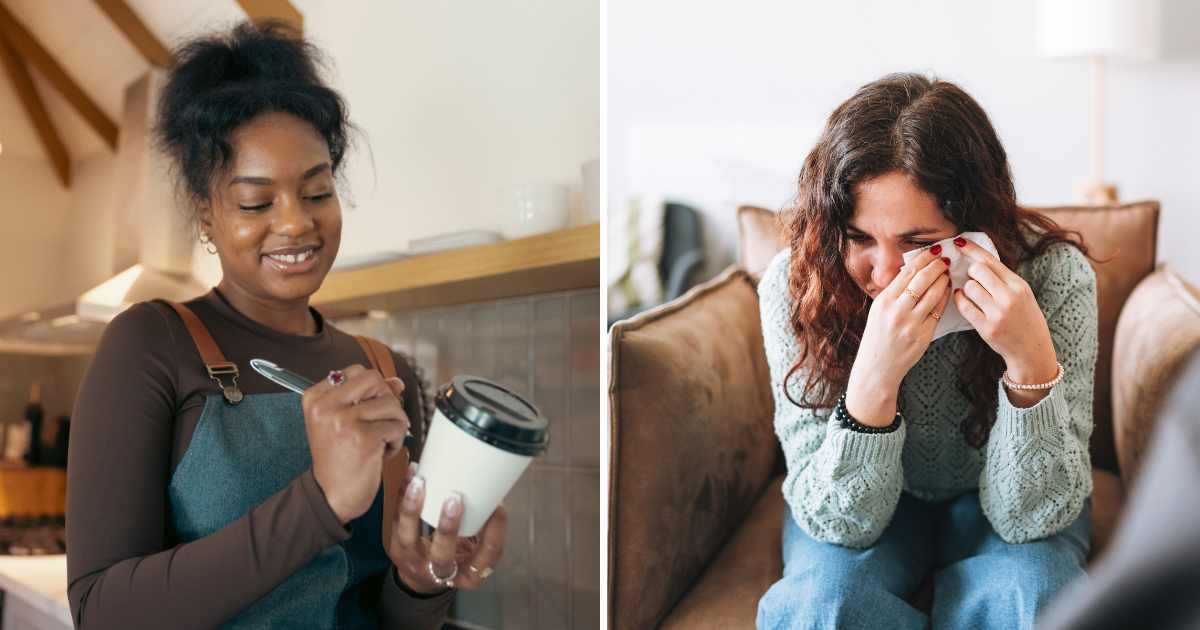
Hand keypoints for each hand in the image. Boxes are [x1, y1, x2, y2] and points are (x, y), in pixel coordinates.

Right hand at [303, 365, 410, 523]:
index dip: (371, 391)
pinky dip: (397, 441)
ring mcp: (344, 420)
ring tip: (379, 442)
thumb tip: (396, 382)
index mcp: (316, 397)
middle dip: (385, 402)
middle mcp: (326, 406)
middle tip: (378, 425)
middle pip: (375, 380)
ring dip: (394, 424)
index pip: (357, 371)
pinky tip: (381, 454)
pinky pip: (398, 426)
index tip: (366, 412)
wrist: (330, 496)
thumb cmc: (339, 459)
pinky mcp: (364, 437)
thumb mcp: (344, 421)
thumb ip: (367, 397)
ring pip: (391, 403)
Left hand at [386, 463, 506, 593]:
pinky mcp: (396, 548)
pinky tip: (409, 476)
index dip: (494, 532)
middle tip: (454, 499)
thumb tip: (496, 490)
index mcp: (470, 576)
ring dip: (413, 508)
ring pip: (409, 538)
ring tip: (419, 483)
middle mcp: (440, 574)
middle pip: (442, 556)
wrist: (424, 575)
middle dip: (448, 527)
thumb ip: (486, 527)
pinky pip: (395, 521)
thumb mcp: (478, 549)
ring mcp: (414, 562)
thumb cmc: (459, 554)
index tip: (498, 507)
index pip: (487, 556)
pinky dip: (401, 496)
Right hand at [846, 246, 951, 425]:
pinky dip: (945, 298)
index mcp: (884, 301)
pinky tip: (947, 291)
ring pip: (934, 294)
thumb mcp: (878, 310)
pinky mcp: (923, 335)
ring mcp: (911, 324)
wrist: (877, 367)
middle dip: (937, 266)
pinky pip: (939, 311)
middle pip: (922, 280)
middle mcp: (897, 311)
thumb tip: (912, 269)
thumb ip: (894, 292)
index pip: (907, 272)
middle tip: (945, 260)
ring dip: (943, 281)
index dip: (923, 259)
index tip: (933, 252)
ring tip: (947, 274)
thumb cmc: (878, 336)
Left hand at [951, 237, 1057, 381]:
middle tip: (974, 280)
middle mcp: (1009, 297)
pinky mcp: (986, 327)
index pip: (990, 260)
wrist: (1032, 349)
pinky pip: (964, 306)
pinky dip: (960, 301)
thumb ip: (1003, 278)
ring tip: (974, 294)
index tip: (959, 241)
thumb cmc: (1025, 318)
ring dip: (966, 289)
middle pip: (977, 270)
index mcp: (1019, 285)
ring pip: (969, 287)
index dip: (972, 249)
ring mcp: (998, 313)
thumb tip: (978, 259)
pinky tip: (964, 301)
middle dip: (971, 273)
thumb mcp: (1022, 293)